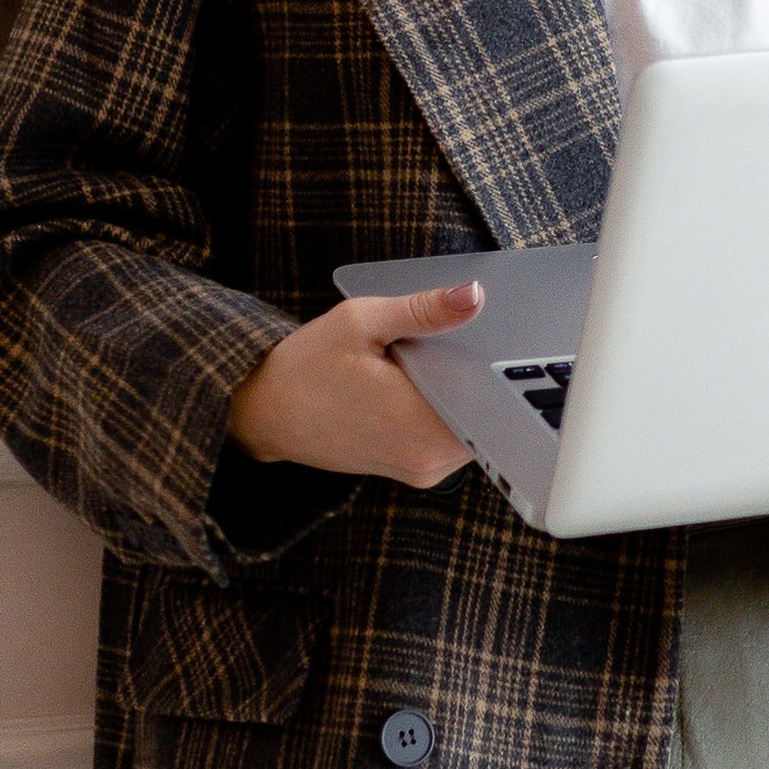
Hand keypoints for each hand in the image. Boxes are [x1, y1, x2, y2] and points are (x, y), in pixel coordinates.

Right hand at [227, 283, 482, 488]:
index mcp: (418, 422)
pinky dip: (450, 410)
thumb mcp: (360, 321)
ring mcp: (423, 470)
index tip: (502, 341)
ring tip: (432, 363)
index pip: (495, 402)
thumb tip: (474, 296)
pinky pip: (454, 438)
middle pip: (490, 415)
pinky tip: (425, 384)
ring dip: (465, 394)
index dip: (503, 368)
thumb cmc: (305, 366)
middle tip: (458, 340)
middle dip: (482, 377)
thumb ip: (423, 310)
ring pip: (475, 427)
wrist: (265, 413)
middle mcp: (427, 457)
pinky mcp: (416, 471)